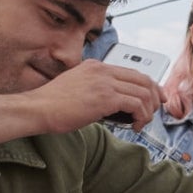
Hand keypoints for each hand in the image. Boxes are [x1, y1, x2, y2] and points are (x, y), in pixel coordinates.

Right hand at [32, 59, 164, 133]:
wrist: (37, 109)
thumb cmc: (53, 105)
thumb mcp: (78, 88)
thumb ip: (97, 89)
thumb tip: (118, 104)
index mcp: (95, 66)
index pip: (133, 72)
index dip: (149, 86)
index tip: (156, 99)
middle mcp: (102, 70)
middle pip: (144, 80)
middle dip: (154, 98)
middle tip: (153, 113)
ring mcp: (104, 82)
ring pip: (144, 93)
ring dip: (148, 111)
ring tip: (140, 123)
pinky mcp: (105, 97)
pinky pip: (137, 105)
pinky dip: (141, 117)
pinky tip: (135, 126)